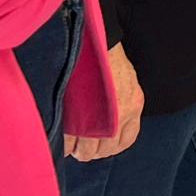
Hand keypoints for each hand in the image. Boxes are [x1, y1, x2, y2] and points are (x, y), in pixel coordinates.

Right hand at [66, 42, 142, 159]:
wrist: (93, 44)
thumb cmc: (107, 61)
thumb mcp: (126, 83)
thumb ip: (121, 106)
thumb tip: (109, 129)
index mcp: (133, 106)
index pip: (125, 141)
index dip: (111, 147)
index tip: (101, 145)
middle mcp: (120, 116)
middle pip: (105, 150)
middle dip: (92, 151)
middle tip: (81, 145)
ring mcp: (98, 119)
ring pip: (87, 151)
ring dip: (78, 150)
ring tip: (72, 143)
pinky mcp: (76, 119)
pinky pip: (69, 145)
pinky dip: (64, 146)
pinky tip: (62, 140)